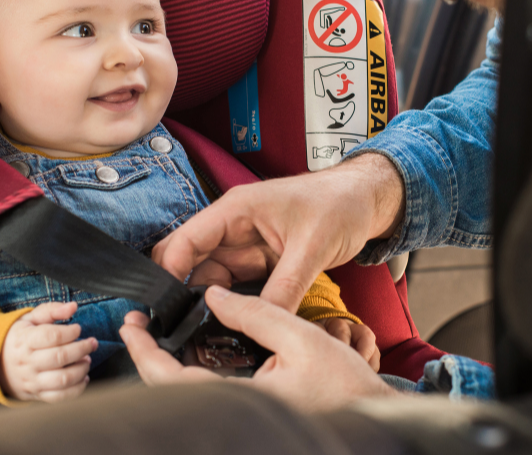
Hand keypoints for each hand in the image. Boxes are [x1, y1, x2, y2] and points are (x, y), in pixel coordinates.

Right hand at [0, 302, 97, 402]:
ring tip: (86, 359)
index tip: (78, 328)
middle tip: (92, 343)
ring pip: (62, 379)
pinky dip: (77, 389)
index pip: (51, 336)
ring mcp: (32, 381)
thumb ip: (51, 310)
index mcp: (24, 341)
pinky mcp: (37, 395)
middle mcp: (27, 363)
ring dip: (81, 369)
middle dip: (82, 349)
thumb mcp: (29, 319)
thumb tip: (73, 307)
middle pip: (60, 357)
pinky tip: (83, 377)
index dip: (70, 331)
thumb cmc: (19, 338)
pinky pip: (60, 397)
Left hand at [120, 285, 398, 410]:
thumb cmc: (346, 385)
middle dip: (149, 356)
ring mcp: (243, 414)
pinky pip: (209, 394)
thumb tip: (215, 295)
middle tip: (139, 325)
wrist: (373, 415)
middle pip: (172, 390)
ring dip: (169, 364)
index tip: (131, 325)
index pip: (172, 380)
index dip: (145, 352)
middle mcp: (236, 412)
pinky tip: (196, 349)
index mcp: (242, 400)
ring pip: (189, 393)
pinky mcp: (252, 413)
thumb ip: (256, 313)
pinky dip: (194, 372)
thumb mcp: (303, 337)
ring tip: (161, 332)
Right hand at [152, 153, 404, 311]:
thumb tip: (263, 321)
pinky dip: (234, 304)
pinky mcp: (261, 261)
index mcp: (237, 210)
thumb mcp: (312, 248)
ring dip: (210, 303)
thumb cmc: (340, 204)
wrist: (367, 200)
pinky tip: (234, 324)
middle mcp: (234, 227)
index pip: (186, 240)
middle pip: (191, 262)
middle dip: (184, 293)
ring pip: (213, 278)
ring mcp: (246, 245)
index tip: (164, 308)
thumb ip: (285, 287)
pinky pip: (237, 286)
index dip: (170, 273)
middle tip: (183, 328)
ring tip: (208, 332)